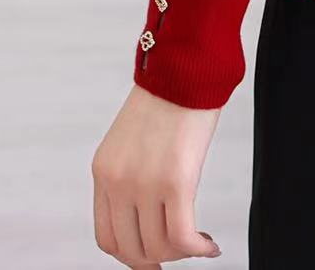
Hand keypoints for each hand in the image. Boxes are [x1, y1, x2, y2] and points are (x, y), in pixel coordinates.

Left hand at [91, 83, 223, 263]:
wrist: (186, 65)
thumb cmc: (170, 95)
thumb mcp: (134, 137)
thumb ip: (132, 171)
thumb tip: (151, 209)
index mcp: (104, 171)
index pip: (107, 238)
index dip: (132, 255)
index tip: (155, 254)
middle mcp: (117, 182)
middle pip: (131, 250)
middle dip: (158, 259)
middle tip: (182, 252)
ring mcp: (144, 184)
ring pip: (159, 247)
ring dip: (182, 253)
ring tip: (200, 243)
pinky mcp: (175, 181)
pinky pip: (182, 236)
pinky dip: (198, 249)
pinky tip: (210, 246)